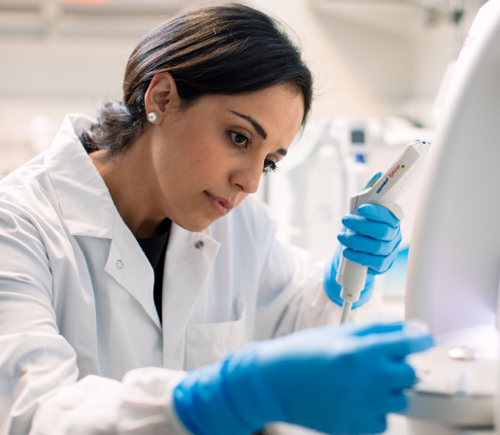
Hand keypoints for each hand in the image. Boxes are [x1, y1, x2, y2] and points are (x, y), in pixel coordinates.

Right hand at [173, 322, 432, 434]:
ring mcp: (363, 406)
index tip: (418, 339)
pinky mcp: (355, 428)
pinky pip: (381, 422)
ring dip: (388, 391)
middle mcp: (368, 379)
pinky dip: (373, 412)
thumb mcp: (340, 331)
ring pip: (399, 401)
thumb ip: (378, 330)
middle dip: (400, 367)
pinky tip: (353, 400)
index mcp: (363, 350)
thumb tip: (412, 329)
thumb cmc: (304, 352)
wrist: (275, 382)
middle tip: (379, 363)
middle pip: (411, 375)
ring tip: (362, 383)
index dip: (419, 339)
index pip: (413, 343)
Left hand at [324, 173, 401, 307]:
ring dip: (355, 241)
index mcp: (392, 220)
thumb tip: (378, 176)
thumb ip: (369, 194)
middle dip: (361, 225)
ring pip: (376, 247)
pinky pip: (373, 262)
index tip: (361, 208)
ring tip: (341, 236)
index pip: (389, 215)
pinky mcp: (383, 264)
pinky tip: (347, 251)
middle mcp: (393, 235)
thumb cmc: (361, 227)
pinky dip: (358, 256)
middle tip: (345, 220)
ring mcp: (389, 251)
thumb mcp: (362, 210)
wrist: (355, 252)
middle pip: (381, 232)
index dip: (376, 212)